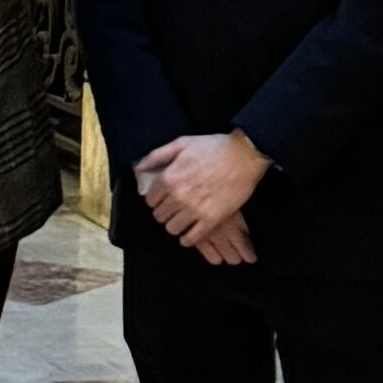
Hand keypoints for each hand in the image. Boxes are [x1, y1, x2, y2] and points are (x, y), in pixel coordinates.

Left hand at [137, 132, 265, 260]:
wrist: (244, 156)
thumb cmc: (213, 147)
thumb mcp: (182, 144)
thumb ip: (156, 156)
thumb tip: (138, 168)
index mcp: (168, 178)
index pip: (150, 200)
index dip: (156, 199)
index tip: (163, 198)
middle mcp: (178, 197)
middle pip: (159, 216)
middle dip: (164, 212)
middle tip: (173, 209)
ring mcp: (194, 210)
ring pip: (172, 229)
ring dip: (175, 225)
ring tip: (182, 220)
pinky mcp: (211, 220)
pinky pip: (191, 239)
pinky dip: (188, 239)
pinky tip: (190, 233)